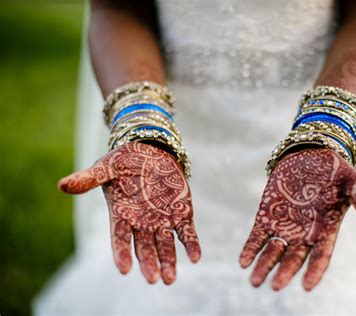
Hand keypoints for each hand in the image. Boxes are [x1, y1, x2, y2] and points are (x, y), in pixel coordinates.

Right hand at [58, 142, 200, 283]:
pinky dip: (191, 245)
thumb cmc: (124, 161)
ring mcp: (162, 220)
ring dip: (169, 261)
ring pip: (166, 245)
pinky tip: (195, 257)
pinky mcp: (181, 214)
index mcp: (122, 215)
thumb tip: (61, 186)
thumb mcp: (106, 167)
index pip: (120, 238)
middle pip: (145, 247)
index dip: (122, 253)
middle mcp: (142, 223)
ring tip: (169, 279)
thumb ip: (89, 178)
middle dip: (148, 263)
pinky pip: (187, 233)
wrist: (151, 151)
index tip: (123, 269)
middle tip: (152, 279)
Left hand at [239, 148, 355, 290]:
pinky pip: (257, 236)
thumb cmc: (336, 171)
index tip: (307, 287)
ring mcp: (284, 225)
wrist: (311, 153)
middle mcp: (304, 233)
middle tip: (275, 287)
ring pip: (273, 251)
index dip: (314, 271)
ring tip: (255, 281)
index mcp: (326, 230)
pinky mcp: (267, 215)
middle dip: (284, 272)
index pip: (321, 256)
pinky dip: (250, 248)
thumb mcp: (353, 182)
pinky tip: (243, 261)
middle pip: (293, 258)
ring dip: (264, 266)